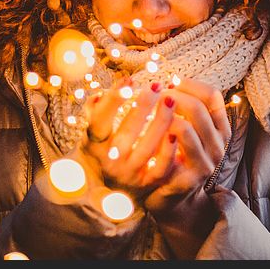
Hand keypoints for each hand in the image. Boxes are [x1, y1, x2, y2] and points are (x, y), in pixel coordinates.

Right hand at [79, 78, 177, 202]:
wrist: (105, 188)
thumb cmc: (100, 150)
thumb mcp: (93, 132)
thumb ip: (95, 112)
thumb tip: (99, 95)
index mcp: (94, 145)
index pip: (100, 121)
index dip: (113, 100)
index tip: (129, 79)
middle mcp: (110, 161)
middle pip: (127, 133)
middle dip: (143, 107)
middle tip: (155, 85)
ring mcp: (130, 174)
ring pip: (148, 148)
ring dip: (161, 122)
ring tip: (170, 100)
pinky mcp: (148, 184)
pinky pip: (161, 167)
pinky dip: (169, 150)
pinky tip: (176, 129)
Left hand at [144, 77, 230, 217]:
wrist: (171, 197)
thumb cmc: (175, 156)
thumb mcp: (186, 129)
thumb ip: (184, 108)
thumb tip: (168, 81)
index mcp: (220, 129)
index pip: (212, 95)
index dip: (190, 84)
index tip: (170, 82)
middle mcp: (219, 145)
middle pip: (198, 108)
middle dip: (173, 97)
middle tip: (155, 94)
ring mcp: (206, 163)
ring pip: (186, 127)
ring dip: (164, 116)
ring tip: (149, 111)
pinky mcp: (190, 178)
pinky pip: (174, 151)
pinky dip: (160, 137)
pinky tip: (147, 132)